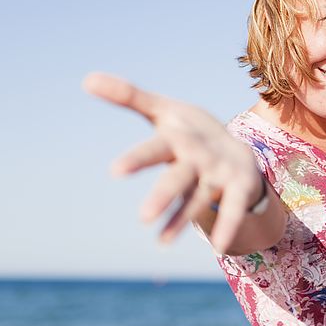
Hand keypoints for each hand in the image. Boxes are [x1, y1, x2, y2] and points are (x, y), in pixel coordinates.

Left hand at [82, 72, 263, 252]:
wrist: (239, 145)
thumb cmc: (189, 130)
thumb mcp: (162, 112)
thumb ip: (128, 96)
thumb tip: (85, 77)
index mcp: (178, 138)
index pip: (155, 148)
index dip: (138, 159)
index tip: (115, 172)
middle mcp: (199, 155)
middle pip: (179, 176)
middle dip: (164, 195)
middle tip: (143, 217)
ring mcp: (220, 172)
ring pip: (199, 198)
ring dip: (183, 219)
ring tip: (162, 243)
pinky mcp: (238, 187)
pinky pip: (233, 209)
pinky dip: (228, 226)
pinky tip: (219, 248)